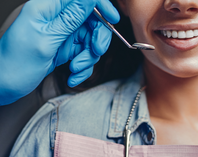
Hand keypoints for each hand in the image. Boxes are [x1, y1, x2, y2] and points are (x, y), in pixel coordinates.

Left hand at [0, 0, 119, 104]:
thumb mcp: (46, 40)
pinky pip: (84, 53)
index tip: (112, 20)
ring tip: (76, 69)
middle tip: (95, 51)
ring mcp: (62, 34)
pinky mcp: (65, 48)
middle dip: (97, 38)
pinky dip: (83, 66)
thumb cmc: (15, 64)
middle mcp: (57, 18)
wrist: (3, 86)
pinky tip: (73, 76)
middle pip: (92, 20)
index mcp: (48, 8)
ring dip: (88, 57)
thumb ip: (71, 17)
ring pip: (90, 39)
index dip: (101, 5)